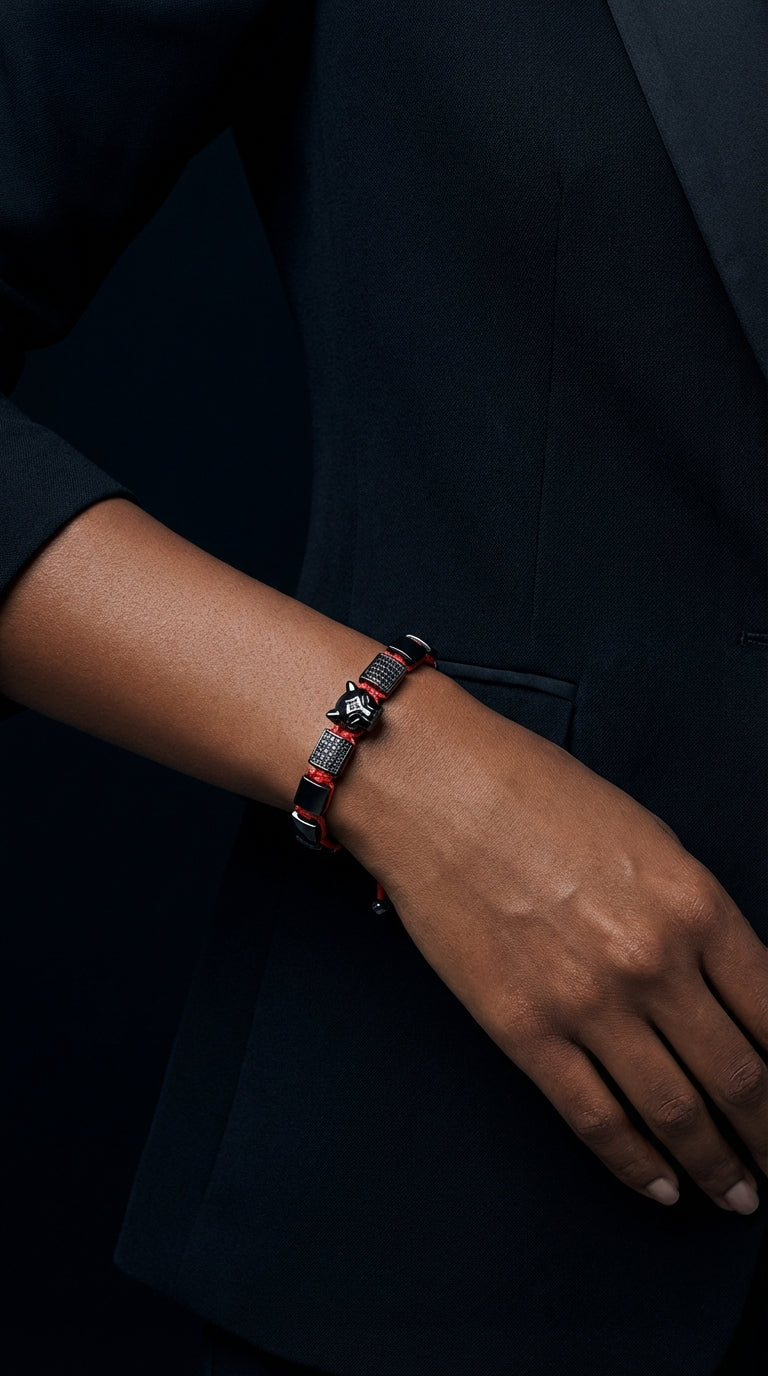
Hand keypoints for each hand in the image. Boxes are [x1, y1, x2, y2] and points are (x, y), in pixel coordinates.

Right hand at [335, 668, 767, 1212]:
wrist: (434, 788)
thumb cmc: (538, 794)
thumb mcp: (648, 839)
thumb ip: (695, 916)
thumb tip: (732, 988)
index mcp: (695, 903)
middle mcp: (653, 962)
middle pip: (739, 1077)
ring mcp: (587, 1002)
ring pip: (675, 1112)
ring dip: (716, 1164)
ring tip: (736, 1193)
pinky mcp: (524, 1030)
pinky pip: (595, 1118)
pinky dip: (635, 1164)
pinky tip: (661, 1187)